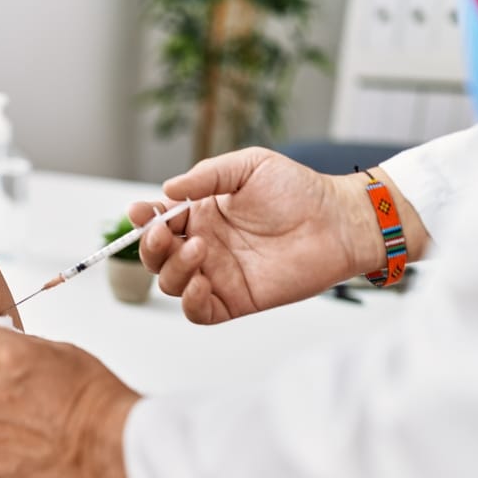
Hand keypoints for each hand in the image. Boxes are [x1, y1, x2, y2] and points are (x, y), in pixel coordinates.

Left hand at [0, 325, 139, 477]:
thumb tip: (3, 345)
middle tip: (24, 390)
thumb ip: (21, 347)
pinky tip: (28, 437)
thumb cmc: (93, 396)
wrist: (107, 443)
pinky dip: (0, 437)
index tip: (1, 356)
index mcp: (5, 355)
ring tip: (29, 416)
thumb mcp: (60, 350)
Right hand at [132, 147, 386, 323]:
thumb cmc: (299, 190)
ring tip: (200, 248)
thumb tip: (167, 191)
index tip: (140, 212)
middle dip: (150, 247)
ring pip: (171, 283)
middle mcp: (204, 246)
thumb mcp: (248, 166)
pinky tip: (200, 281)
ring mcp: (217, 275)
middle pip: (156, 257)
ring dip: (173, 268)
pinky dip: (189, 301)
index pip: (159, 222)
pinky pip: (198, 311)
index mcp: (202, 216)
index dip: (143, 219)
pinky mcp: (235, 300)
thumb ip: (205, 176)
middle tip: (163, 233)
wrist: (338, 220)